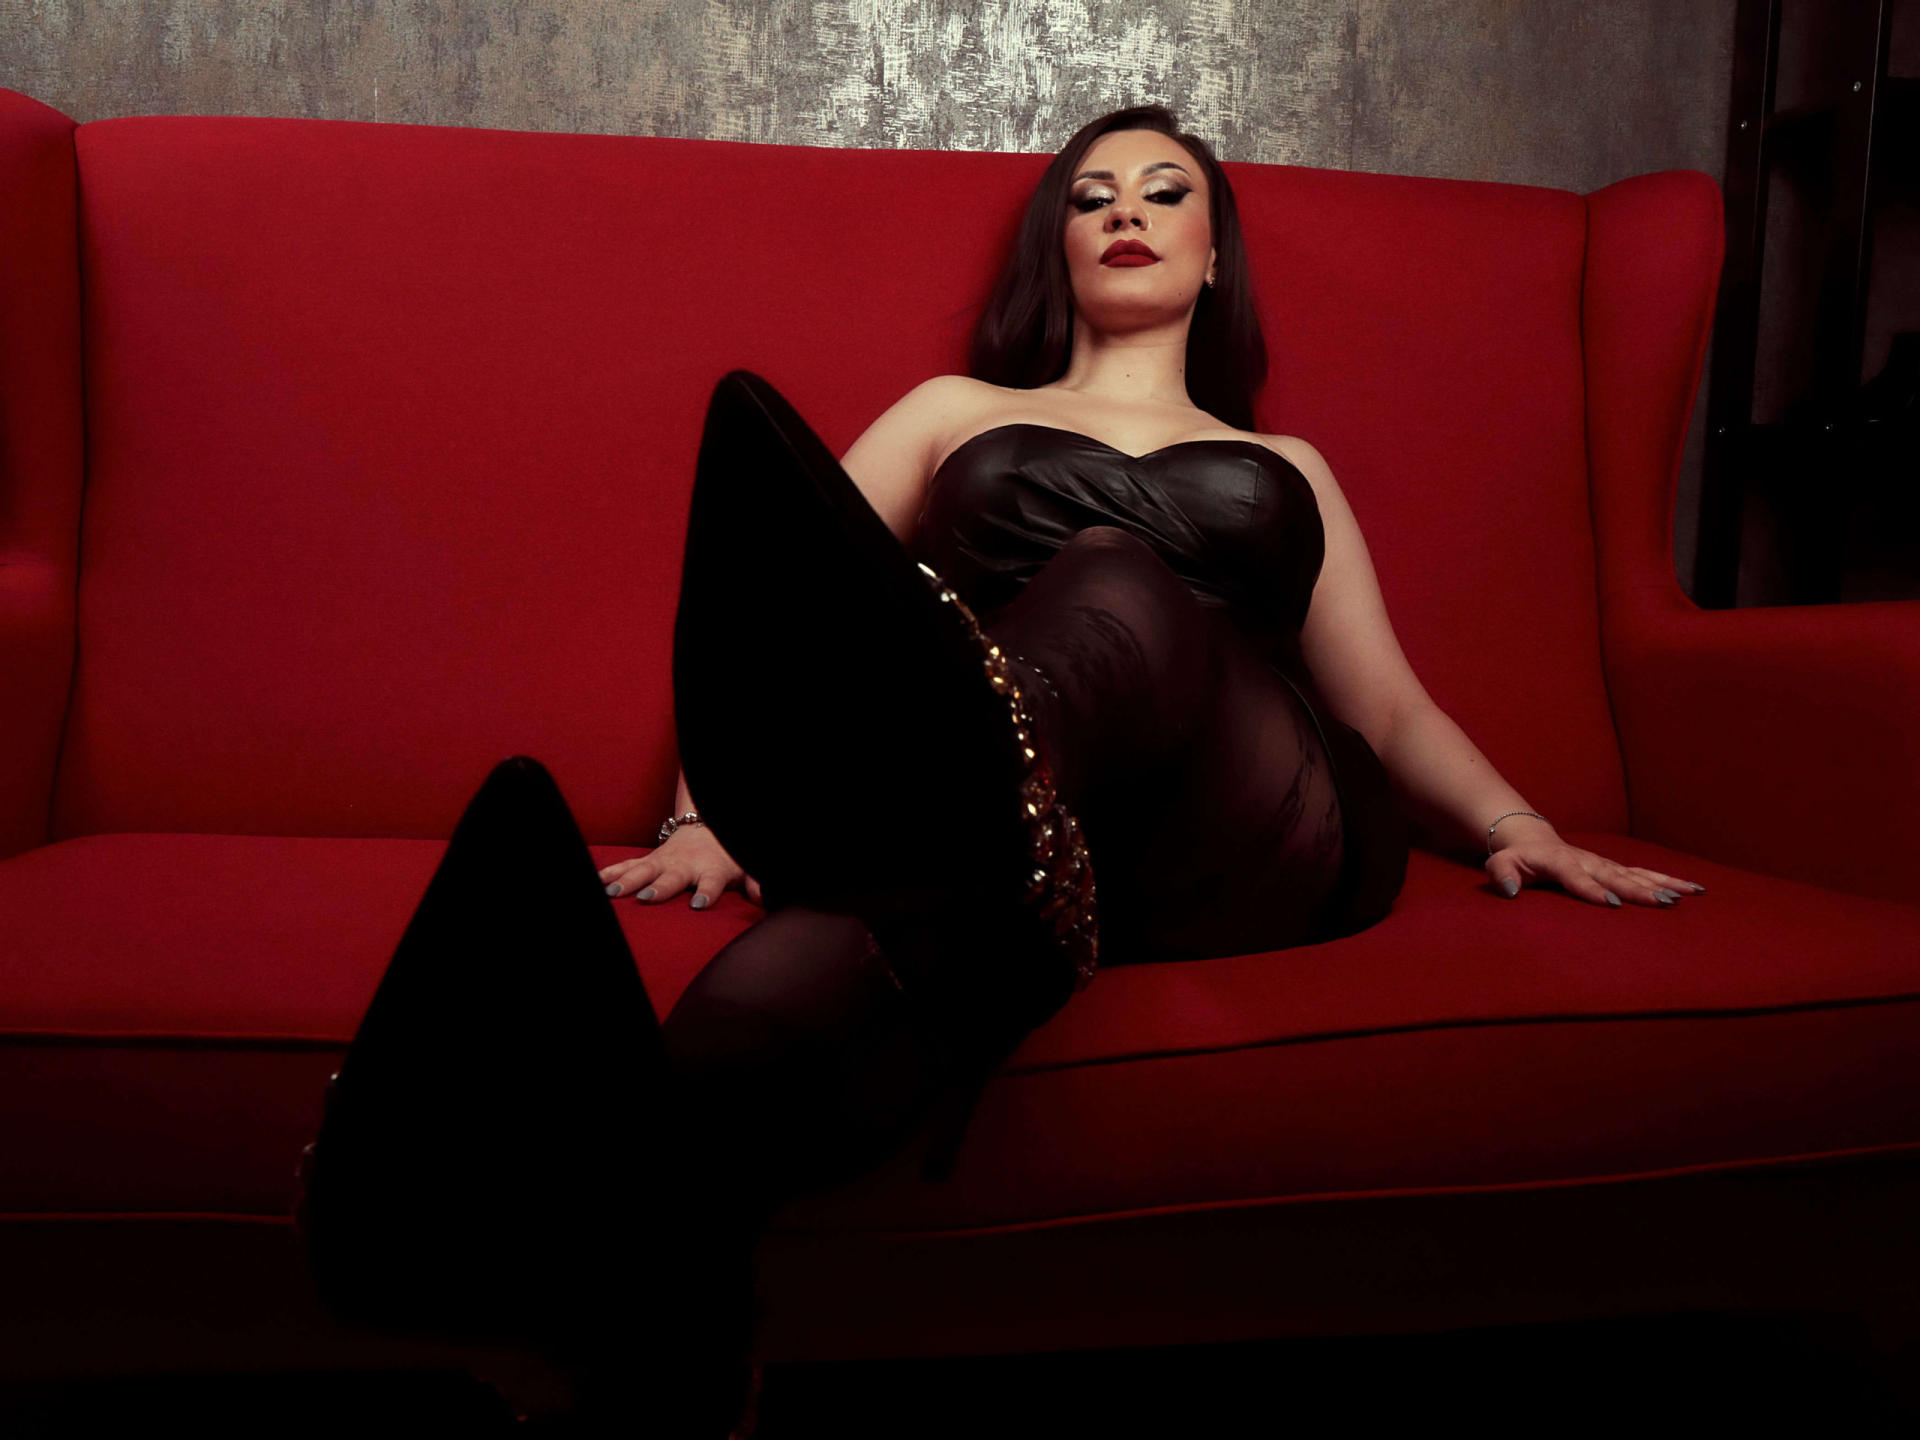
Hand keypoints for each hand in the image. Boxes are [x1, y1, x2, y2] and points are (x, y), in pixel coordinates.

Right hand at [598, 825, 763, 909]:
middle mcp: (685, 865)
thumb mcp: (745, 867)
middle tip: (646, 899)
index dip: (707, 892)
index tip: (699, 904)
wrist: (708, 826)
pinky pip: (627, 866)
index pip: (711, 882)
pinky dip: (610, 873)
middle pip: (670, 878)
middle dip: (658, 888)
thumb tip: (765, 898)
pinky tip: (595, 883)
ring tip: (610, 894)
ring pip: (642, 871)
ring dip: (626, 882)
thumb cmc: (728, 856)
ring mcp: (664, 861)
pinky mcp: (649, 860)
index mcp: (711, 869)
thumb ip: (755, 884)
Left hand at [1485, 836, 1706, 907]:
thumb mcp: (1500, 865)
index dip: (1591, 889)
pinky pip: (1645, 874)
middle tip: (1662, 903)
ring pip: (1636, 874)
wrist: (1532, 841)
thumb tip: (1510, 891)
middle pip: (1614, 876)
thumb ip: (1502, 876)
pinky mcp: (1615, 868)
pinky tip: (1693, 890)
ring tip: (1687, 896)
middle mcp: (1587, 860)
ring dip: (1662, 885)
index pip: (1576, 876)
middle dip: (1638, 890)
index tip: (1610, 903)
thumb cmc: (1515, 859)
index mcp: (1559, 861)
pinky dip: (1669, 880)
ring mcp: (1604, 864)